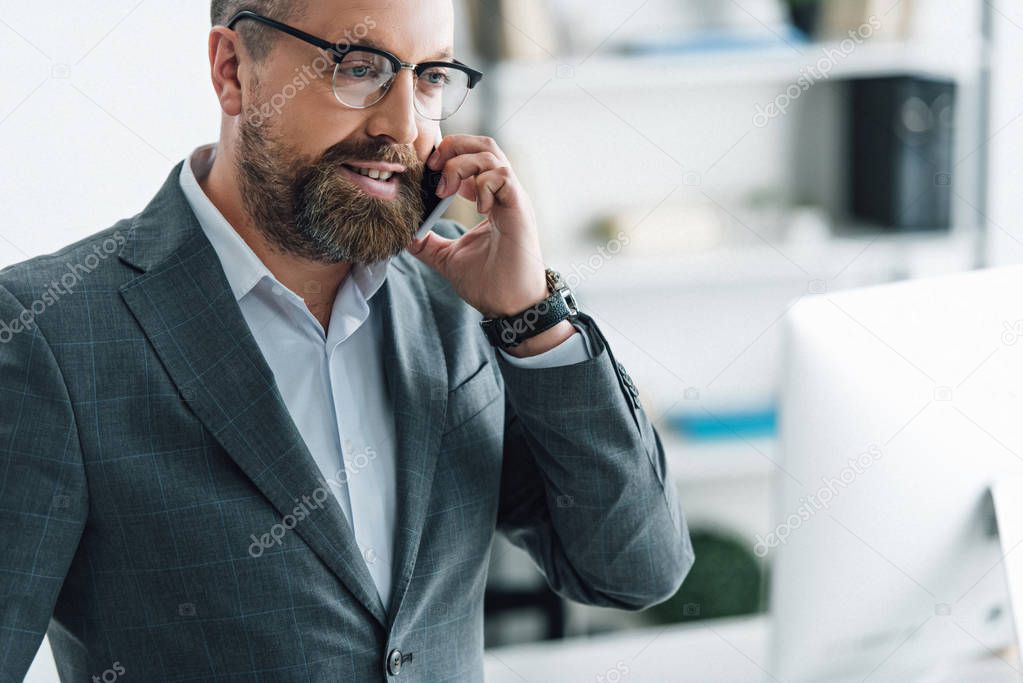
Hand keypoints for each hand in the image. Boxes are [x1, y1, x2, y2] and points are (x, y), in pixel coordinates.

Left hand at [406, 134, 548, 319]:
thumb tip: (404, 234)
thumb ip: (428, 243)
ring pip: (490, 154)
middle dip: (454, 147)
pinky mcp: (519, 209)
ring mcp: (513, 199)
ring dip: (462, 165)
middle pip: (483, 145)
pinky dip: (483, 183)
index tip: (428, 173)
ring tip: (448, 191)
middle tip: (434, 169)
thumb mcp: (448, 258)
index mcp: (490, 200)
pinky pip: (502, 176)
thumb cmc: (490, 283)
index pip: (472, 157)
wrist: (511, 306)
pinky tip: (477, 207)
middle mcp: (503, 194)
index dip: (448, 155)